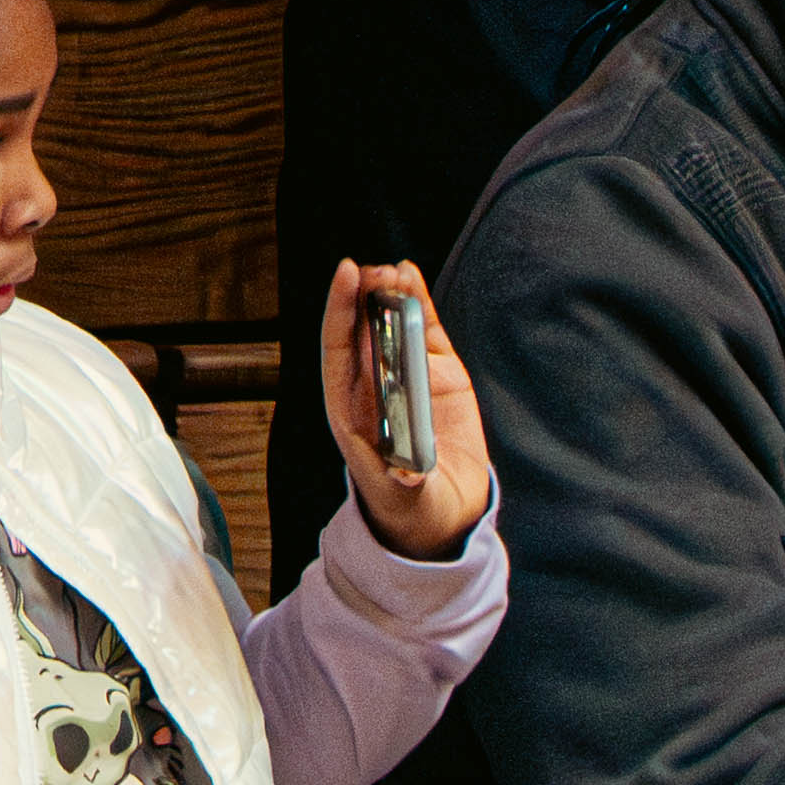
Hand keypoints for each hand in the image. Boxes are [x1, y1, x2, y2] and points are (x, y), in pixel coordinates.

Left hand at [321, 259, 494, 547]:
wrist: (446, 514)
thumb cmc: (414, 509)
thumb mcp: (406, 501)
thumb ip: (405, 485)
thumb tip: (407, 474)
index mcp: (352, 412)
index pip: (338, 350)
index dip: (340, 311)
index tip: (346, 274)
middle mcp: (375, 387)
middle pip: (362, 329)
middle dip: (364, 295)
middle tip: (376, 270)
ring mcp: (408, 376)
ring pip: (393, 323)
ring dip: (391, 293)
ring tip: (397, 270)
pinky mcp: (440, 375)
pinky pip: (426, 331)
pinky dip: (419, 302)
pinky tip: (411, 275)